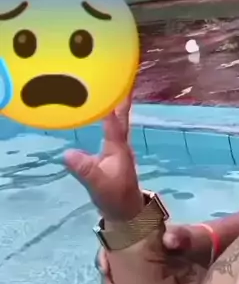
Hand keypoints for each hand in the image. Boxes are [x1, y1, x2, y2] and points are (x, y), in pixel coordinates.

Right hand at [64, 94, 142, 222]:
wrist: (126, 210)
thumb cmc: (115, 196)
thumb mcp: (98, 184)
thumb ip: (86, 170)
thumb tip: (67, 154)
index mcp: (118, 147)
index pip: (114, 120)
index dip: (110, 103)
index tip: (109, 83)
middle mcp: (121, 142)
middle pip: (121, 113)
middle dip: (120, 93)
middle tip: (119, 72)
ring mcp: (119, 145)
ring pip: (118, 118)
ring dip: (116, 100)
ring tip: (112, 82)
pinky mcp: (115, 150)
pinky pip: (112, 126)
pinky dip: (110, 113)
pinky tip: (103, 108)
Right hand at [97, 221, 215, 283]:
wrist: (220, 256)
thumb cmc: (206, 243)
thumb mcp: (197, 237)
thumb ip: (184, 235)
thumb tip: (168, 239)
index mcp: (143, 240)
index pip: (114, 245)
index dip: (104, 257)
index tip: (105, 268)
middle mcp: (139, 259)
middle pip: (112, 271)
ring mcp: (144, 279)